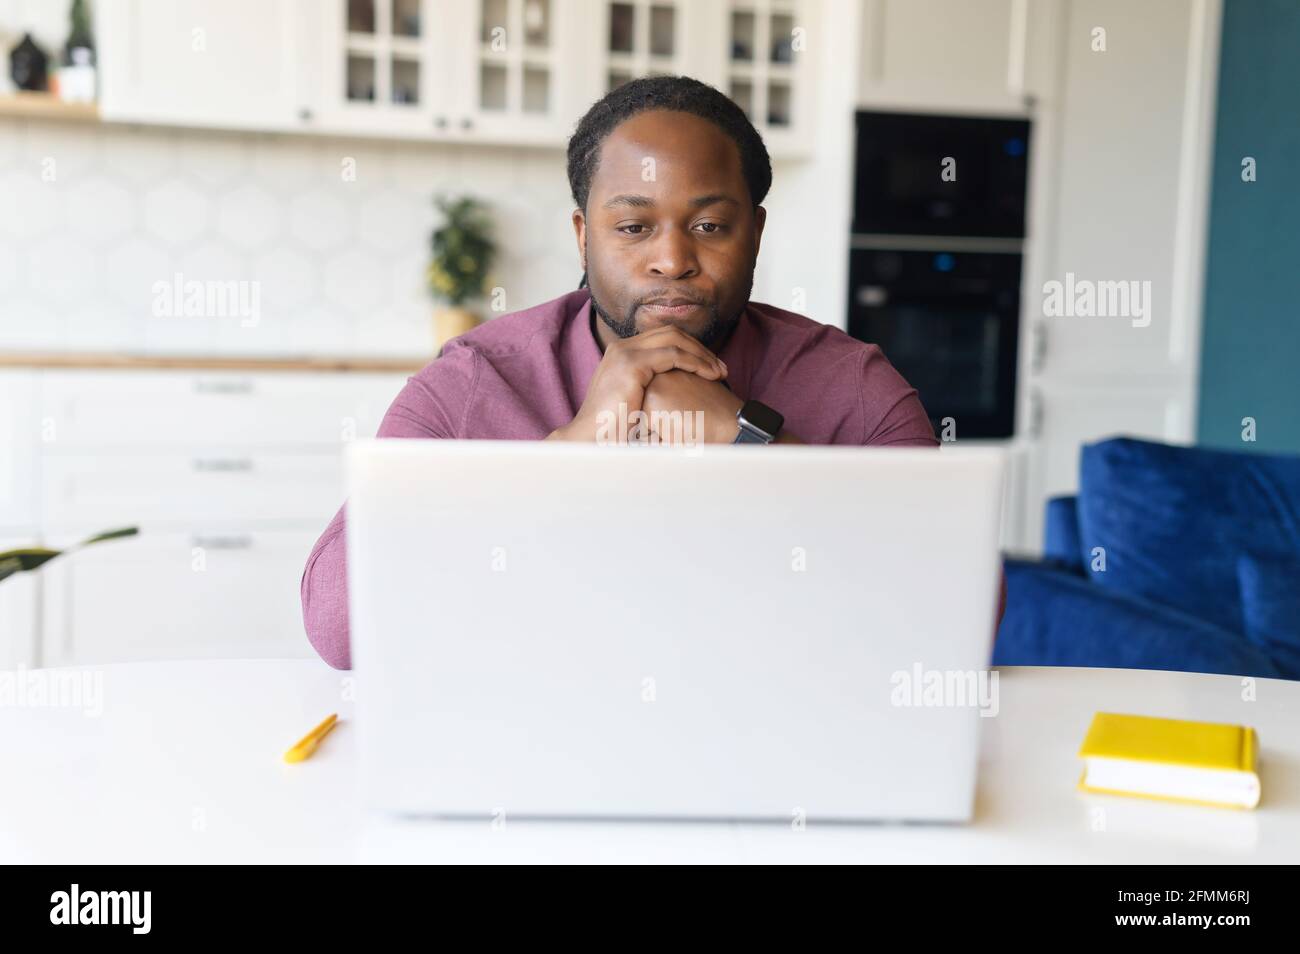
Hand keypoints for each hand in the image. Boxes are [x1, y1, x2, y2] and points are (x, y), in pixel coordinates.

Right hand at [547, 326, 726, 442]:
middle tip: (721, 368)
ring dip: (702, 354)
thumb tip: (677, 391)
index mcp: (622, 354)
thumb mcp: (635, 402)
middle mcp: (622, 347)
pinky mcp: (631, 364)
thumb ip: (651, 388)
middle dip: (700, 348)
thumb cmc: (613, 429)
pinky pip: (673, 355)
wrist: (591, 440)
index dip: (690, 348)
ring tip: (720, 372)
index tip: (711, 367)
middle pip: (671, 333)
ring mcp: (625, 353)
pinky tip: (709, 374)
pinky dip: (695, 362)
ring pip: (675, 340)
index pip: (663, 338)